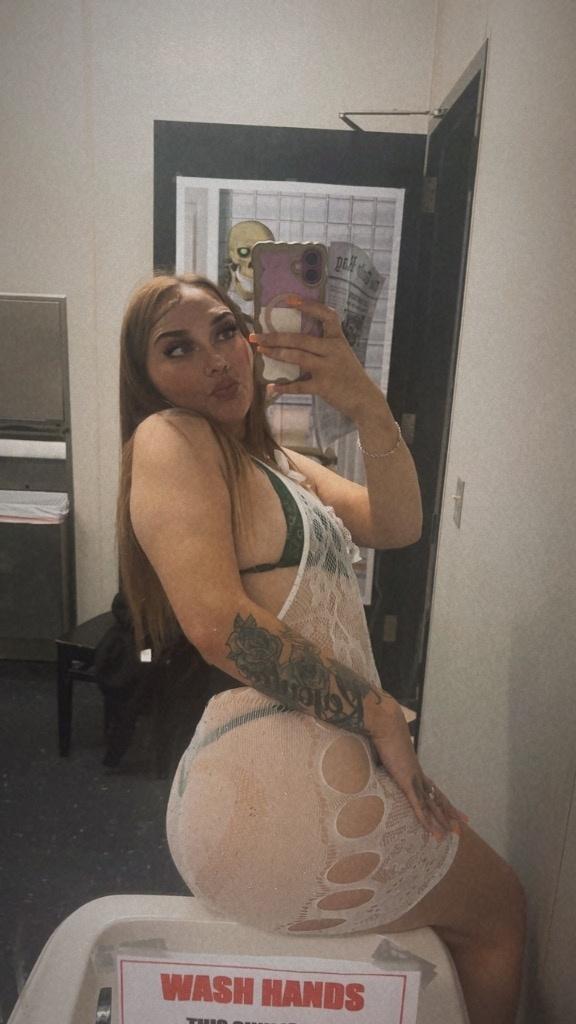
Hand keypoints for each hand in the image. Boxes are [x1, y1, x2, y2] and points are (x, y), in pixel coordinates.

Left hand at [250, 297, 381, 419]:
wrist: (365, 399)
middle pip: (300, 339)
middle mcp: (333, 350)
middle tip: (256, 336)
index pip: (327, 315)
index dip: (310, 306)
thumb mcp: (342, 354)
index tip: (290, 300)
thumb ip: (324, 346)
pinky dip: (284, 387)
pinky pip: (300, 386)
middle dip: (275, 337)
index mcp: (338, 339)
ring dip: (276, 354)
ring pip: (297, 357)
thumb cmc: (349, 376)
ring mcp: (328, 368)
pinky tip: (271, 387)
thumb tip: (294, 340)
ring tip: (260, 351)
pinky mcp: (324, 386)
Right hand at [370, 703, 467, 840]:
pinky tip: (432, 830)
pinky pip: (419, 805)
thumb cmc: (381, 732)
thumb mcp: (382, 750)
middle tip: (462, 824)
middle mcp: (418, 773)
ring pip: (432, 804)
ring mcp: (414, 778)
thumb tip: (375, 761)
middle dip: (450, 811)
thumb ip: (382, 759)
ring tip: (452, 834)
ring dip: (442, 820)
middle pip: (438, 796)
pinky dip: (426, 819)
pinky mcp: (406, 781)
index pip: (431, 786)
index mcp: (413, 767)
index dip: (440, 797)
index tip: (449, 806)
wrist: (384, 723)